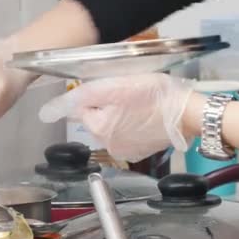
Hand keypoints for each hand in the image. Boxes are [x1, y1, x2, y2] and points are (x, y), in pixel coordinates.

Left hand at [39, 73, 194, 161]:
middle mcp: (108, 146)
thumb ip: (82, 97)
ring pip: (112, 127)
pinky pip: (127, 136)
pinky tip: (146, 117)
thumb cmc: (155, 96)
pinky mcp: (140, 152)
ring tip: (141, 106)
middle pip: (97, 119)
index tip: (115, 91)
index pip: (82, 108)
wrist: (188, 114)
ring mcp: (125, 152)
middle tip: (130, 96)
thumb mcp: (115, 86)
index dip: (97, 95)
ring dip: (120, 116)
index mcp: (100, 129)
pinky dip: (133, 127)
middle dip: (108, 107)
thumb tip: (50, 111)